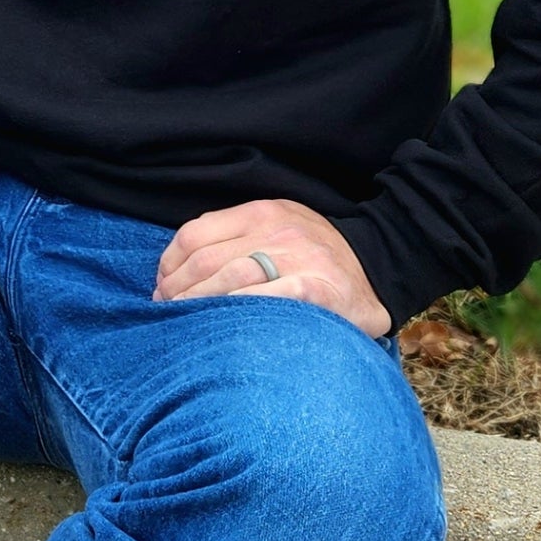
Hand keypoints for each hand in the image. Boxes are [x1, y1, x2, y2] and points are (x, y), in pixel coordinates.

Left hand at [153, 196, 390, 338]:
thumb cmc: (318, 255)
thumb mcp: (279, 226)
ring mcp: (295, 258)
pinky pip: (260, 300)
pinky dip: (232, 314)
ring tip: (185, 325)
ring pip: (225, 280)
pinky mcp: (313, 288)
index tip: (161, 287)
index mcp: (261, 211)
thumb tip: (182, 268)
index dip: (168, 264)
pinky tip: (221, 328)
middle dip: (175, 291)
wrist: (379, 269)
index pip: (194, 233)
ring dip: (196, 307)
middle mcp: (275, 229)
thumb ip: (238, 237)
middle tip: (166, 313)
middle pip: (204, 260)